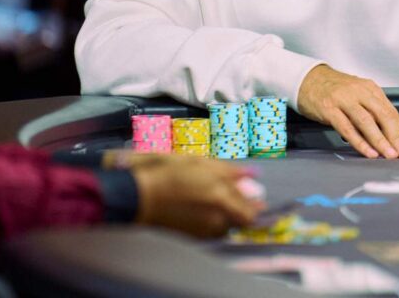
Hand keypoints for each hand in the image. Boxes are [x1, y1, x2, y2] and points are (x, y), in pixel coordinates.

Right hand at [127, 153, 263, 237]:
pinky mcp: (193, 236)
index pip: (250, 213)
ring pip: (225, 226)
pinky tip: (202, 207)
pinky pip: (211, 230)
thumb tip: (252, 173)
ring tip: (213, 199)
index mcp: (220, 199)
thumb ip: (230, 171)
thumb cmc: (169, 175)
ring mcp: (203, 230)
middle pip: (239, 221)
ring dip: (226, 215)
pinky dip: (212, 221)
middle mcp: (215, 219)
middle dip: (240, 209)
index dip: (255, 207)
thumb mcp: (202, 163)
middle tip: (234, 196)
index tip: (257, 200)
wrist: (141, 195)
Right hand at [297, 64, 398, 158]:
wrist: (308, 79)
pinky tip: (368, 151)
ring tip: (389, 155)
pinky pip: (346, 127)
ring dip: (380, 140)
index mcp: (370, 89)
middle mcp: (359, 92)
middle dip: (395, 136)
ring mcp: (343, 99)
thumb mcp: (357, 95)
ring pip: (366, 121)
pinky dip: (359, 141)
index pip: (391, 111)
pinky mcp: (329, 108)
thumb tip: (390, 135)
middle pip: (382, 115)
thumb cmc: (335, 91)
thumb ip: (372, 111)